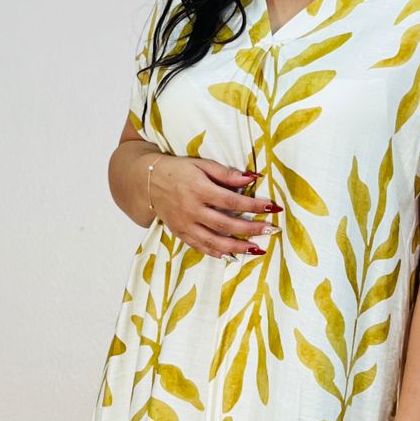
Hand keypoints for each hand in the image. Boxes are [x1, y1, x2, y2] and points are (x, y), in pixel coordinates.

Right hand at [147, 155, 282, 258]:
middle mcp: (191, 209)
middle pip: (226, 223)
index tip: (271, 207)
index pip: (231, 201)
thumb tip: (251, 178)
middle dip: (251, 228)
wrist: (148, 182)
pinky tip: (231, 255)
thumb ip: (226, 174)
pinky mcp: (180, 233)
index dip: (252, 206)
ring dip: (237, 247)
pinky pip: (200, 247)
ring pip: (214, 240)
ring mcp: (185, 224)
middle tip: (271, 230)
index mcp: (198, 189)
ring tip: (257, 249)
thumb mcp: (201, 165)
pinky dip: (216, 253)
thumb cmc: (179, 170)